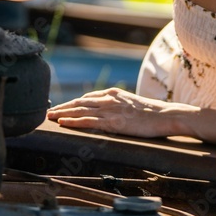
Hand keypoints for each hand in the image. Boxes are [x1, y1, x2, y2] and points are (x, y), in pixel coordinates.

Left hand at [47, 88, 185, 137]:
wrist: (166, 115)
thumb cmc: (154, 113)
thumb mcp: (134, 105)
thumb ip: (121, 106)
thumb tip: (113, 113)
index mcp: (113, 94)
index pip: (87, 97)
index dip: (73, 103)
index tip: (62, 107)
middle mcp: (109, 99)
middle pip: (79, 102)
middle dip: (63, 107)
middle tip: (49, 111)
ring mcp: (110, 110)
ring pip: (80, 110)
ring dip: (62, 113)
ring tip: (49, 116)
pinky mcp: (113, 122)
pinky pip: (88, 121)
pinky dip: (73, 121)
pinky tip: (62, 122)